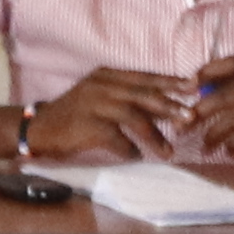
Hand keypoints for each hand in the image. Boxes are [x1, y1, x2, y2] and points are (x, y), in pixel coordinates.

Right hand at [20, 62, 200, 164]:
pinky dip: (129, 149)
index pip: (145, 77)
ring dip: (154, 135)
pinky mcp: (85, 125)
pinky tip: (136, 157)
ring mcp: (93, 104)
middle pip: (143, 95)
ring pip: (133, 117)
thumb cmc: (77, 114)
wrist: (40, 127)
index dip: (170, 82)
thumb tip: (167, 105)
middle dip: (170, 106)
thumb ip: (129, 97)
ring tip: (168, 151)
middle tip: (190, 118)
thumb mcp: (102, 97)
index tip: (194, 87)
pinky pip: (116, 138)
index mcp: (108, 76)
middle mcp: (102, 86)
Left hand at [172, 63, 233, 161]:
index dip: (206, 73)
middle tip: (183, 125)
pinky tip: (228, 151)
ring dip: (213, 137)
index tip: (187, 87)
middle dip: (198, 113)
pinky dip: (233, 148)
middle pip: (222, 97)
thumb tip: (197, 85)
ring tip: (205, 146)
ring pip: (230, 124)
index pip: (231, 64)